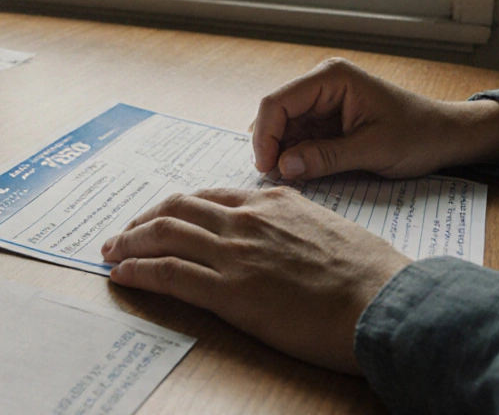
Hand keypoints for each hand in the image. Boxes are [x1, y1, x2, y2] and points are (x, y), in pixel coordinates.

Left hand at [101, 187, 410, 373]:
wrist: (388, 302)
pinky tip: (122, 276)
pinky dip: (138, 272)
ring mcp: (236, 254)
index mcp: (272, 202)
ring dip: (128, 243)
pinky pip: (169, 274)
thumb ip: (296, 222)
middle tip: (123, 235)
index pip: (208, 196)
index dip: (176, 207)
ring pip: (164, 235)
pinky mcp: (230, 292)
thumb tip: (283, 229)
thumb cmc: (373, 274)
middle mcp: (247, 221)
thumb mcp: (330, 227)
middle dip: (142, 220)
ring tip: (110, 253)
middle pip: (176, 208)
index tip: (159, 218)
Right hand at [252, 58, 498, 180]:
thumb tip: (282, 167)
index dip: (265, 135)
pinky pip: (298, 135)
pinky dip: (294, 155)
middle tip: (273, 178)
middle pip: (275, 113)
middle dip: (271, 145)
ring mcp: (321, 100)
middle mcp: (320, 83)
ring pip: (283, 127)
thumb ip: (325, 157)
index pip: (277, 102)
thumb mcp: (372, 150)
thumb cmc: (418, 136)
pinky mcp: (325, 118)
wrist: (446, 136)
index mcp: (331, 78)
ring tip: (287, 178)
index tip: (266, 168)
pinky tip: (299, 172)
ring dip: (281, 152)